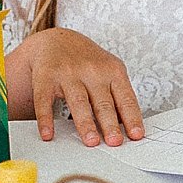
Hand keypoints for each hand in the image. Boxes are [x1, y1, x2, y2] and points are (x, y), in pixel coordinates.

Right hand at [15, 28, 145, 146]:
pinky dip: (46, 119)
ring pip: (78, 102)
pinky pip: (45, 100)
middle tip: (114, 142)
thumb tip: (129, 128)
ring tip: (91, 140)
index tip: (136, 135)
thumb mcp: (108, 72)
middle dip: (109, 123)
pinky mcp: (46, 76)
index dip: (132, 118)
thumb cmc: (87, 62)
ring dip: (85, 123)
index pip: (125, 98)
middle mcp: (92, 70)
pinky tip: (49, 134)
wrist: (56, 40)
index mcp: (113, 71)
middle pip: (103, 102)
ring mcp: (68, 73)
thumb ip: (118, 97)